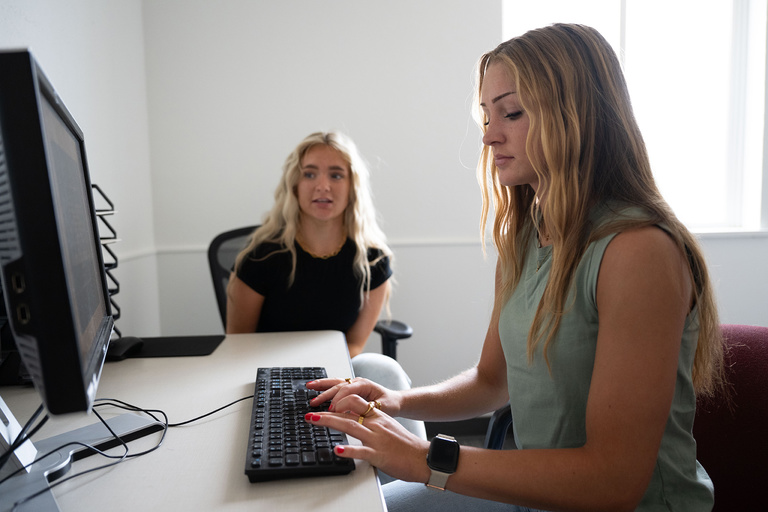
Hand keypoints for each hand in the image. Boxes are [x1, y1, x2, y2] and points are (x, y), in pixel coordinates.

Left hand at [304, 394, 429, 482]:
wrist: (423, 458)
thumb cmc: (406, 446)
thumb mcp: (388, 428)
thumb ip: (372, 424)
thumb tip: (356, 423)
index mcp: (378, 417)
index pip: (355, 402)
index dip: (337, 402)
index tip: (324, 406)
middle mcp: (376, 424)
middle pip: (348, 411)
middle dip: (327, 411)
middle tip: (311, 413)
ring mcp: (377, 439)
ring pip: (350, 426)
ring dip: (330, 422)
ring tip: (314, 420)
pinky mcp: (379, 455)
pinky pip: (361, 451)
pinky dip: (348, 450)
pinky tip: (337, 450)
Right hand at [307, 376, 400, 416]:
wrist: (394, 401)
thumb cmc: (390, 404)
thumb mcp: (383, 408)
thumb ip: (369, 407)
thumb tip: (357, 410)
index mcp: (365, 384)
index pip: (348, 391)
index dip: (338, 400)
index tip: (332, 410)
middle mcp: (357, 382)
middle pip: (338, 385)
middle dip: (325, 394)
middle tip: (314, 403)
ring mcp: (352, 384)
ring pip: (334, 383)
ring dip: (321, 386)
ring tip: (309, 387)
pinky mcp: (349, 388)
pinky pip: (335, 385)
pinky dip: (324, 385)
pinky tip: (314, 386)